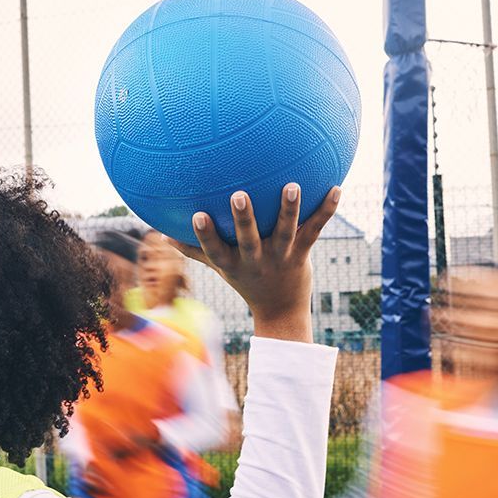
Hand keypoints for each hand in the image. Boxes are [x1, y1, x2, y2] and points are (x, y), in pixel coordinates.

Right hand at [169, 183, 340, 342]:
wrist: (281, 311)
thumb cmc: (246, 281)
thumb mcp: (219, 267)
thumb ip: (192, 250)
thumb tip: (160, 234)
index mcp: (233, 263)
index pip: (215, 250)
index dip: (205, 235)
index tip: (196, 215)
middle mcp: (256, 260)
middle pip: (249, 240)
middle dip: (243, 219)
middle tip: (238, 196)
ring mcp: (281, 257)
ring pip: (286, 232)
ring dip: (288, 209)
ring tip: (293, 186)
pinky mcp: (302, 254)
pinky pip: (314, 230)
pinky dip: (325, 210)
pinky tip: (336, 189)